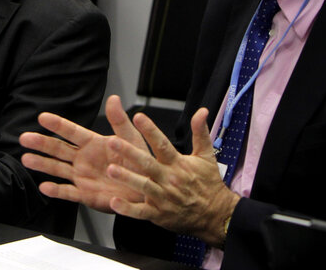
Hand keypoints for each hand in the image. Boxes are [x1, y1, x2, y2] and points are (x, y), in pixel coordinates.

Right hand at [20, 95, 146, 212]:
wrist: (147, 188)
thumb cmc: (140, 161)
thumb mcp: (131, 139)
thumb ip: (120, 121)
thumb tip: (113, 98)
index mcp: (93, 143)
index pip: (72, 132)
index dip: (58, 124)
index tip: (42, 117)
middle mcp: (83, 159)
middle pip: (58, 149)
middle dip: (41, 143)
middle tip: (24, 137)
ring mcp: (82, 176)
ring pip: (58, 169)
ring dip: (42, 164)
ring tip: (26, 159)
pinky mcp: (86, 194)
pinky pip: (68, 192)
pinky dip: (56, 191)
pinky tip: (44, 187)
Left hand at [106, 108, 240, 247]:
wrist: (215, 214)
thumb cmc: (208, 183)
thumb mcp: (206, 155)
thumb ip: (200, 132)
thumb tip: (202, 111)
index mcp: (178, 164)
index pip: (163, 144)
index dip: (150, 130)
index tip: (138, 117)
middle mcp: (169, 179)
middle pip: (147, 164)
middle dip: (129, 153)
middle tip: (112, 142)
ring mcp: (163, 198)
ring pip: (143, 186)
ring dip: (126, 178)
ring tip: (110, 169)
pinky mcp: (159, 214)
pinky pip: (141, 212)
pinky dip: (128, 209)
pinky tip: (114, 202)